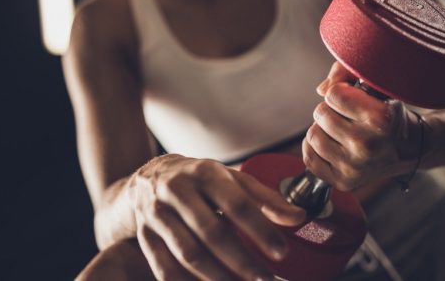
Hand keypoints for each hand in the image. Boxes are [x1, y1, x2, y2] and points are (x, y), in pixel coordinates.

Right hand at [128, 154, 304, 280]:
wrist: (149, 178)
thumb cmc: (200, 180)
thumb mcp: (233, 179)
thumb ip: (266, 198)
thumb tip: (299, 217)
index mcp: (205, 173)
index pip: (237, 204)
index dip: (261, 230)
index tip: (282, 252)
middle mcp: (177, 191)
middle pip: (212, 232)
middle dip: (242, 261)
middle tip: (265, 279)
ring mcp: (157, 214)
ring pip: (188, 254)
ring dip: (218, 277)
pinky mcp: (145, 236)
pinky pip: (165, 269)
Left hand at [303, 62, 423, 190]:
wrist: (409, 149)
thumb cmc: (390, 114)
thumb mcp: (378, 86)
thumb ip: (347, 73)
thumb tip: (321, 90)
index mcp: (380, 119)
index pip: (334, 94)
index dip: (341, 92)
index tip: (354, 98)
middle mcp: (367, 145)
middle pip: (321, 114)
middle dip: (332, 110)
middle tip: (348, 116)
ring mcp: (355, 167)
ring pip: (313, 135)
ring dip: (323, 129)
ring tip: (341, 130)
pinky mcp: (344, 181)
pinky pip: (309, 158)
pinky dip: (315, 148)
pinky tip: (332, 144)